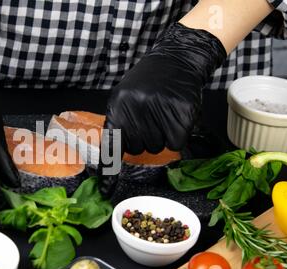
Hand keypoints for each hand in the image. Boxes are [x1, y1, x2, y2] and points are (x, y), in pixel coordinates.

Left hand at [99, 23, 226, 196]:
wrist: (176, 60)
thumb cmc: (148, 82)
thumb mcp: (124, 97)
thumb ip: (119, 122)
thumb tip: (114, 154)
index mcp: (118, 107)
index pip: (112, 145)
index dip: (109, 170)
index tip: (104, 190)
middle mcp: (137, 111)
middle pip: (138, 149)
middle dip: (143, 139)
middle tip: (149, 119)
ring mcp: (160, 113)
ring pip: (156, 147)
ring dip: (160, 136)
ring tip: (162, 114)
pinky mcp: (182, 116)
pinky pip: (175, 143)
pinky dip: (176, 135)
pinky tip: (175, 117)